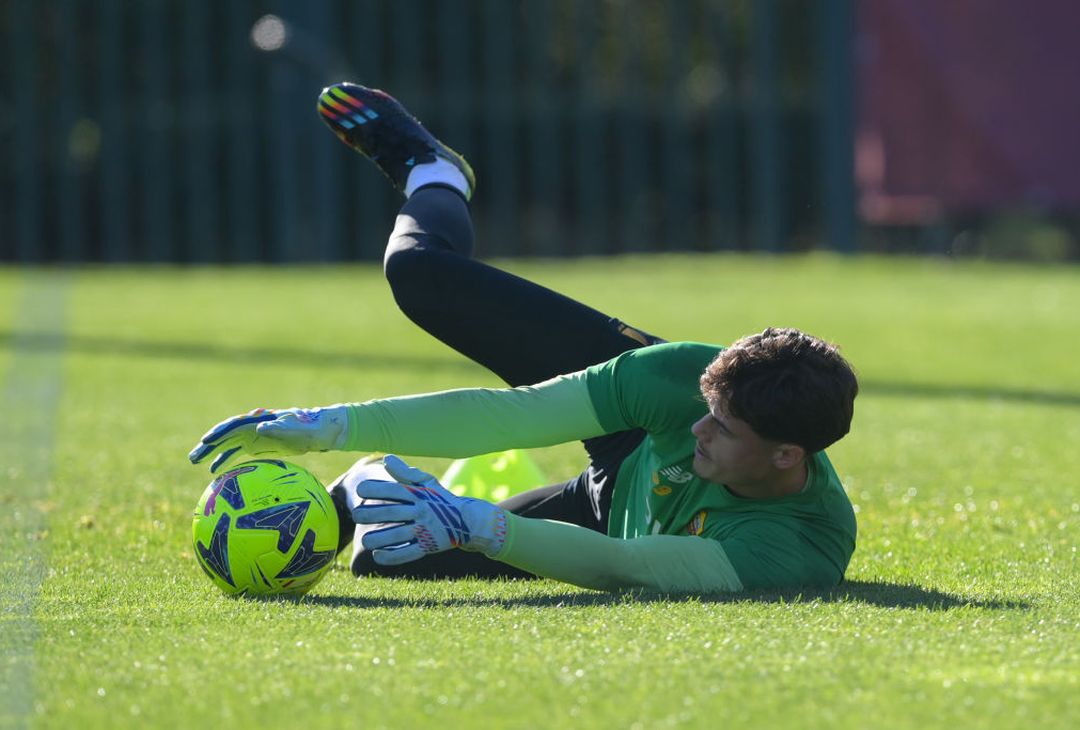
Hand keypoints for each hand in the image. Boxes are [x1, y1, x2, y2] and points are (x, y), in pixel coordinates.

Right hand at [188, 405, 349, 471]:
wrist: (320, 430)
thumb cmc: (311, 429)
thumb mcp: (297, 429)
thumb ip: (279, 428)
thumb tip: (260, 427)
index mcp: (260, 420)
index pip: (235, 426)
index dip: (220, 432)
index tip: (206, 441)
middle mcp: (253, 426)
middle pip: (226, 435)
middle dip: (208, 444)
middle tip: (192, 457)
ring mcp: (254, 435)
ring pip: (227, 444)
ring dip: (211, 452)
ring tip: (194, 461)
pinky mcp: (257, 445)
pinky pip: (237, 453)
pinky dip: (224, 460)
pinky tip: (215, 472)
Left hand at [353, 455, 507, 564]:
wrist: (468, 521)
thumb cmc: (441, 499)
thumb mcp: (427, 483)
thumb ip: (405, 473)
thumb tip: (386, 459)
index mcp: (419, 496)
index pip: (397, 491)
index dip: (379, 489)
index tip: (360, 489)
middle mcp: (422, 512)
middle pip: (395, 513)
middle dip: (374, 513)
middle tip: (356, 514)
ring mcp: (426, 530)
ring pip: (401, 535)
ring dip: (382, 538)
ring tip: (365, 541)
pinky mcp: (429, 547)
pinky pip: (410, 552)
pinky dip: (394, 556)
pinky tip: (378, 556)